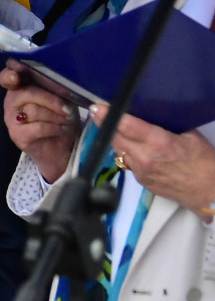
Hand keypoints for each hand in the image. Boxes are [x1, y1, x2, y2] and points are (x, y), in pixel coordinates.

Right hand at [0, 60, 79, 182]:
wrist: (60, 148)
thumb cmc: (60, 118)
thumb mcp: (62, 99)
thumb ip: (57, 88)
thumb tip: (63, 84)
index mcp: (20, 88)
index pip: (6, 77)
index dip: (9, 75)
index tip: (15, 76)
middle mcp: (11, 101)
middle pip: (26, 93)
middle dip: (51, 100)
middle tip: (68, 109)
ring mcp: (11, 119)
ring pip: (33, 110)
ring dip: (55, 116)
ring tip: (66, 120)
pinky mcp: (17, 135)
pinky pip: (37, 128)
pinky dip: (54, 128)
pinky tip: (61, 129)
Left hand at [91, 104, 214, 221]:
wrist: (209, 193)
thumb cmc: (205, 163)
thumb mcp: (190, 136)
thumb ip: (167, 124)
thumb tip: (150, 112)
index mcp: (158, 142)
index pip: (125, 125)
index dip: (109, 115)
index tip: (97, 107)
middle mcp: (144, 157)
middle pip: (115, 137)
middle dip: (105, 123)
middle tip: (98, 112)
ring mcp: (140, 171)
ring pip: (117, 149)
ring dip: (113, 137)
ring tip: (110, 125)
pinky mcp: (139, 180)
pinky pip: (125, 161)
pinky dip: (124, 150)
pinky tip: (127, 143)